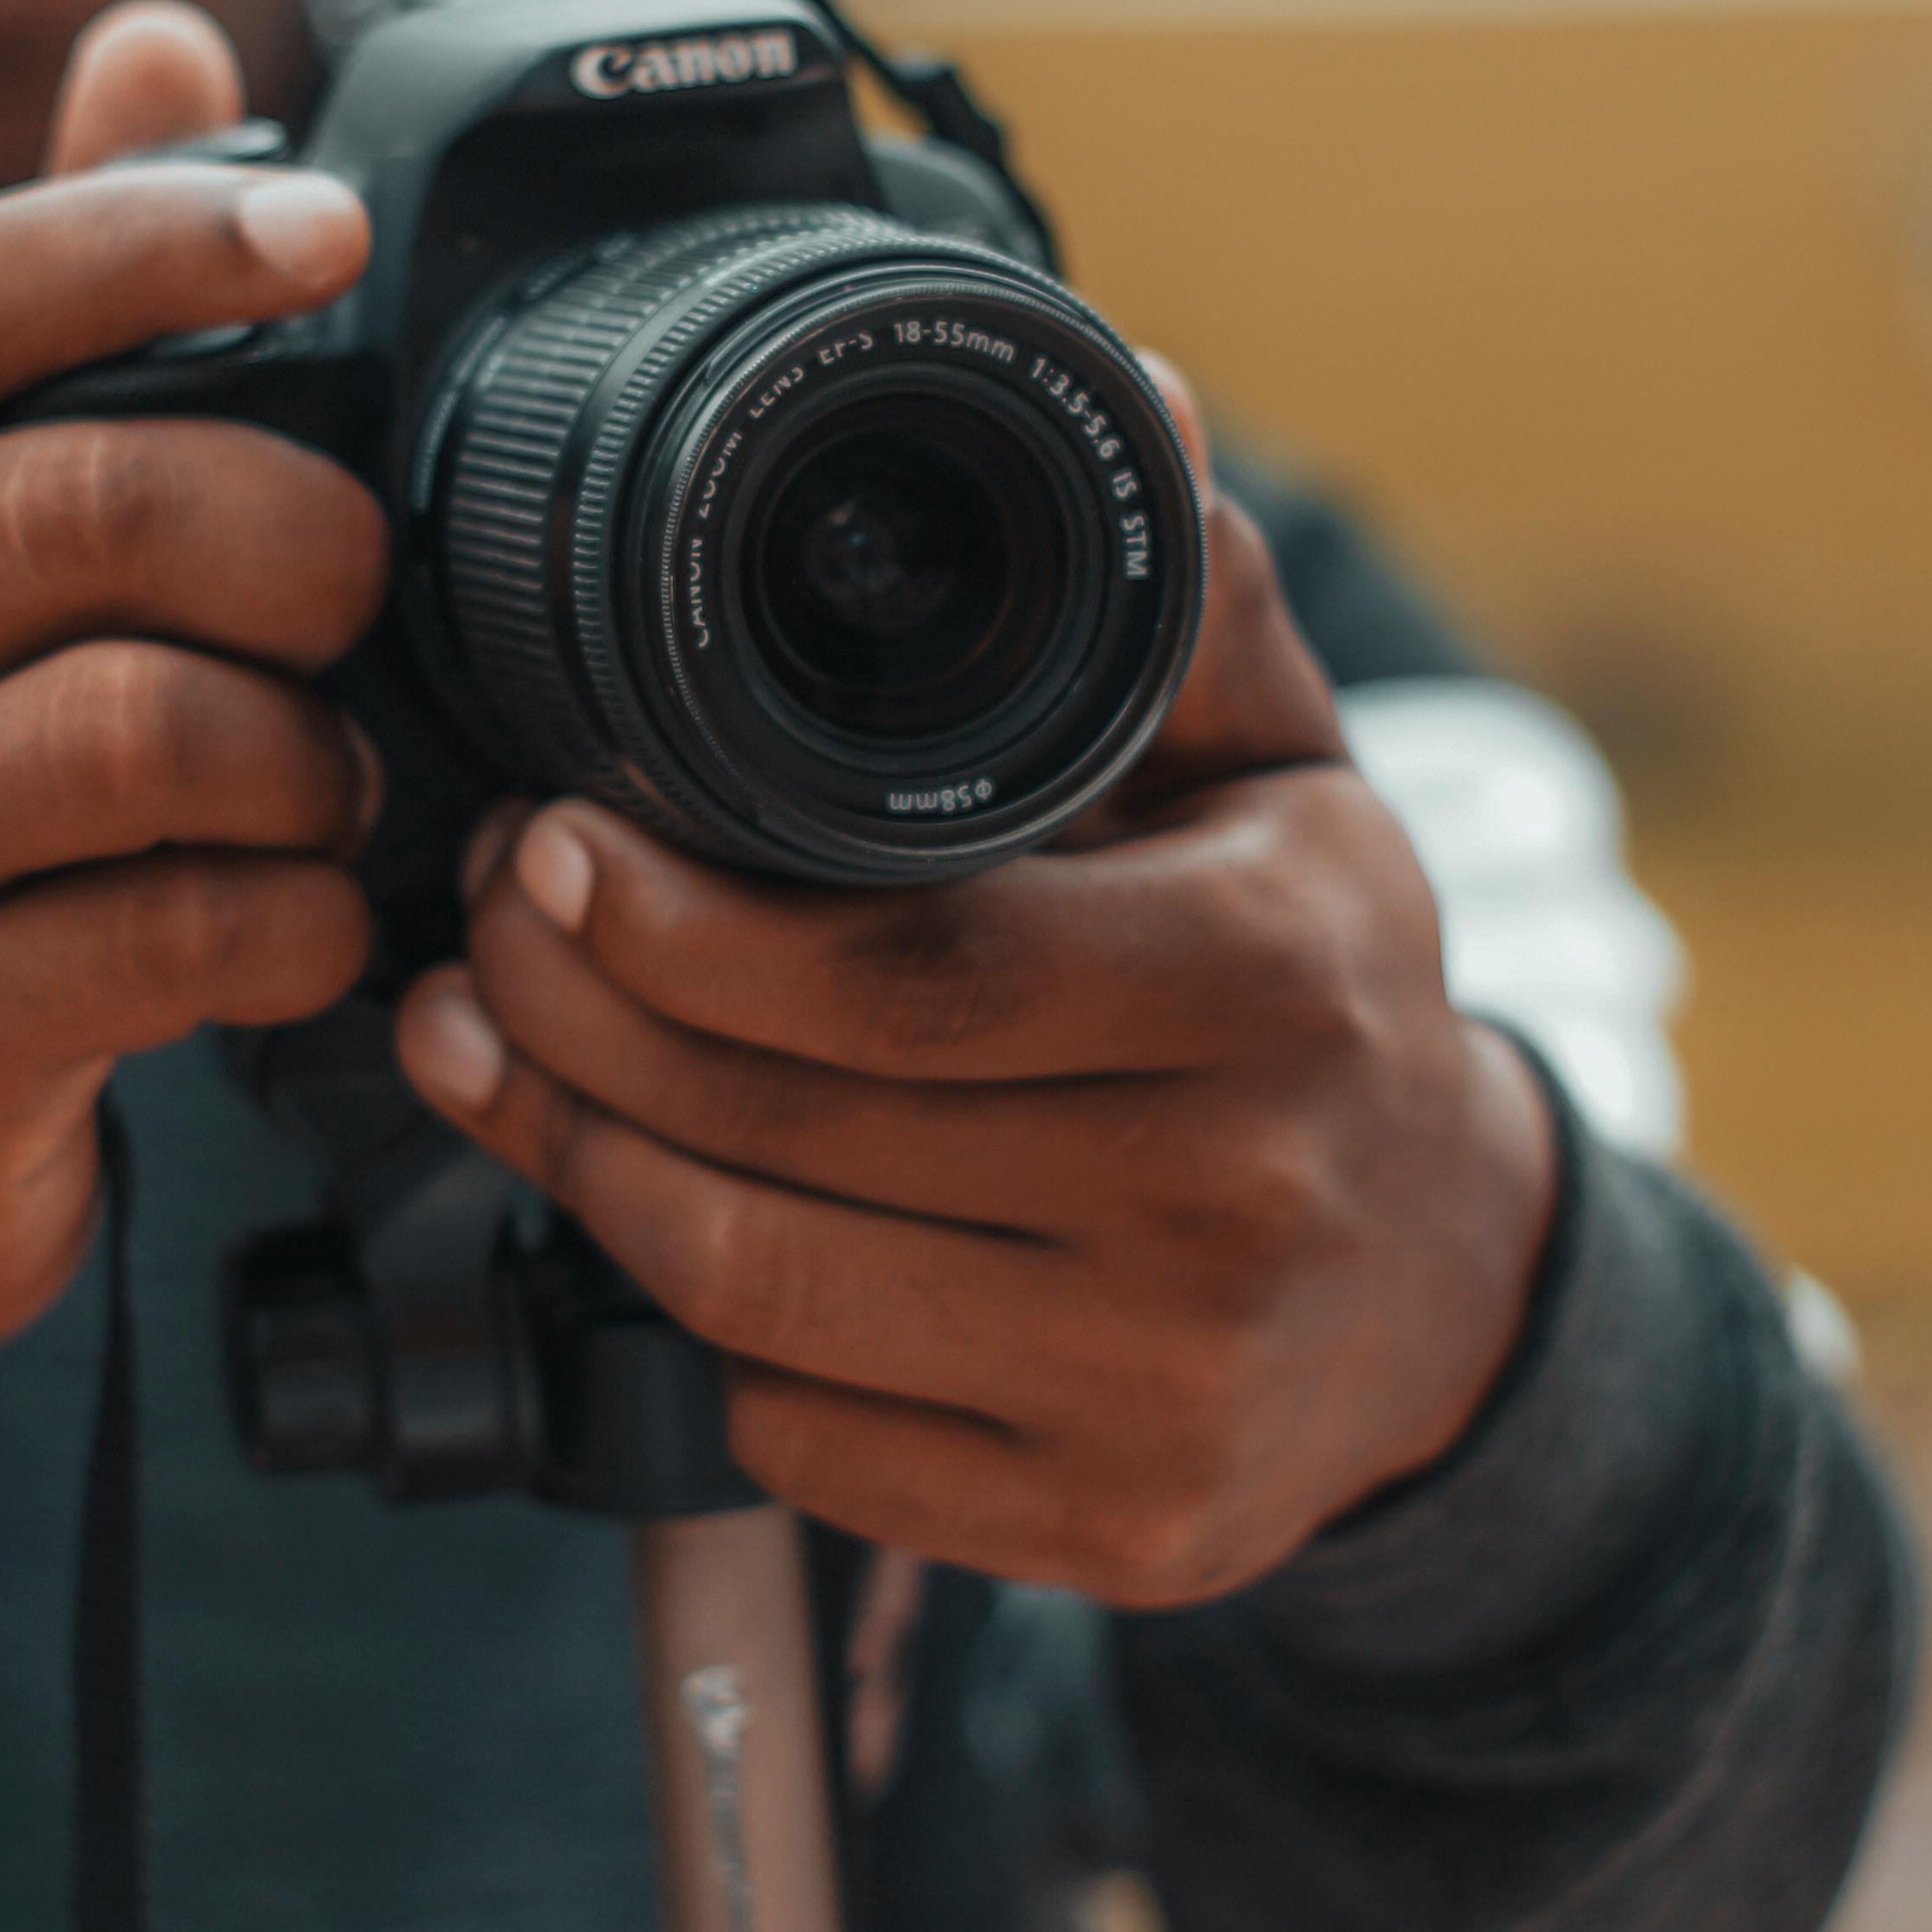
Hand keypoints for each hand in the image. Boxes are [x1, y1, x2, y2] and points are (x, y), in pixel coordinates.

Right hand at [0, 3, 384, 1409]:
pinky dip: (301, 920)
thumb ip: (41, 315)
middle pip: (80, 504)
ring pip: (145, 725)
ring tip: (338, 783)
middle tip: (368, 593)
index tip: (328, 229)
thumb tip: (157, 40)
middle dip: (296, 534)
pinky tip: (309, 921)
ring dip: (310, 752)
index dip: (147, 238)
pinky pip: (177, 929)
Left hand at [393, 380, 1557, 1602]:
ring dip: (580, 1161)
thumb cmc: (1316, 992)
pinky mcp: (1100, 1535)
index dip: (690, 921)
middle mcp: (1232, 1209)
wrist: (1449, 1291)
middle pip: (798, 1134)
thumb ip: (1189, 604)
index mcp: (1274, 989)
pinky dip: (688, 1324)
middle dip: (580, 1019)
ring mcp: (1165, 1397)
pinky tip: (647, 1205)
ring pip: (759, 1288)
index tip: (553, 838)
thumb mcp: (1292, 781)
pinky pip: (799, 1432)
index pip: (916, 973)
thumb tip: (1141, 396)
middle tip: (483, 922)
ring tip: (492, 1044)